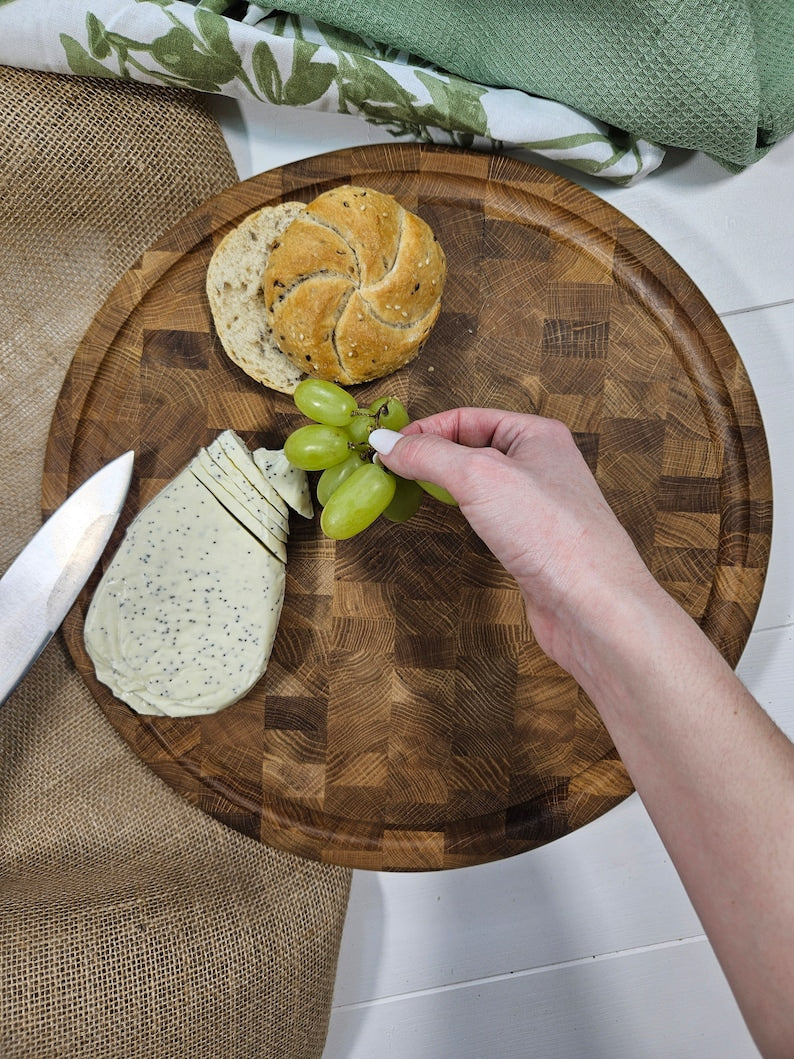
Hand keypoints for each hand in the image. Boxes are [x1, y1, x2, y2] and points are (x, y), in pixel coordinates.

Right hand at [370, 407, 658, 670]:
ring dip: (445, 484)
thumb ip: (428, 456)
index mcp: (538, 435)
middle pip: (473, 446)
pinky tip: (449, 520)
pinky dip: (462, 513)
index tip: (386, 448)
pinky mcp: (532, 543)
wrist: (592, 605)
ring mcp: (539, 506)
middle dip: (432, 455)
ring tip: (411, 489)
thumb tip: (386, 443)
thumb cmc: (552, 534)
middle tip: (392, 468)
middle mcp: (542, 465)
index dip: (424, 429)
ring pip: (480, 483)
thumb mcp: (479, 477)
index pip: (468, 417)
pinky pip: (488, 515)